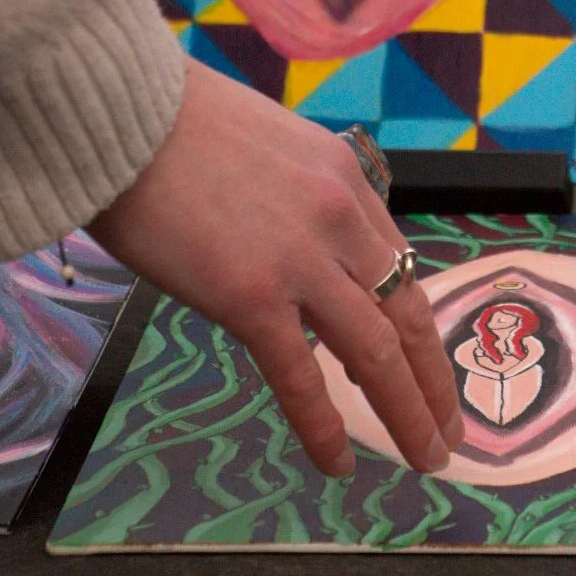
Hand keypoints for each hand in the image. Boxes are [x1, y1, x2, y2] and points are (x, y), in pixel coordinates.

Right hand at [88, 58, 462, 477]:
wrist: (126, 113)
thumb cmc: (181, 123)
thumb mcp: (277, 145)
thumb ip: (304, 196)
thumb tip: (306, 242)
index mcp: (346, 178)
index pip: (399, 266)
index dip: (421, 326)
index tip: (433, 366)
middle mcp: (339, 218)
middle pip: (406, 314)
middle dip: (433, 380)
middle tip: (449, 431)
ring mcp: (300, 260)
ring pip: (376, 352)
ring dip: (406, 412)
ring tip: (424, 456)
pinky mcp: (251, 296)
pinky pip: (300, 376)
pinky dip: (324, 427)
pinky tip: (339, 462)